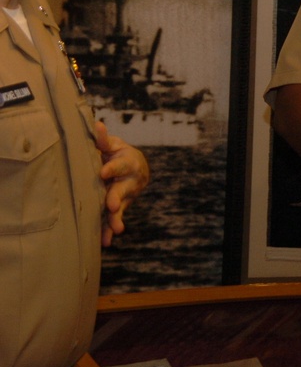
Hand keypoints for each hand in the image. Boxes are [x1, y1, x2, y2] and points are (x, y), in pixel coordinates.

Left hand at [95, 121, 149, 245]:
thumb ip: (104, 140)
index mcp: (129, 162)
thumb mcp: (114, 144)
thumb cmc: (119, 153)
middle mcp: (130, 181)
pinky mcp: (120, 207)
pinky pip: (115, 219)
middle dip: (116, 198)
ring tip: (116, 230)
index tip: (103, 172)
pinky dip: (110, 230)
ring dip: (117, 219)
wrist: (137, 169)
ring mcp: (126, 196)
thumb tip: (96, 124)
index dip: (112, 168)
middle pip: (123, 190)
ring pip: (121, 208)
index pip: (120, 165)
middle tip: (111, 205)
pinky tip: (105, 242)